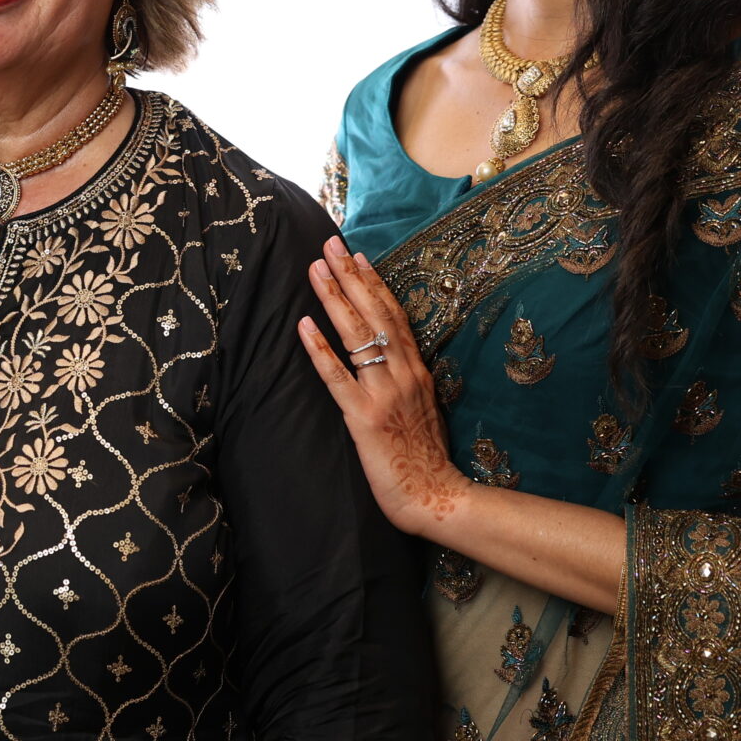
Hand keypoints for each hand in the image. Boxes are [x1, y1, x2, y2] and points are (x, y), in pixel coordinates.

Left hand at [297, 236, 470, 539]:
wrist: (437, 495)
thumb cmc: (426, 456)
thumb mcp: (423, 406)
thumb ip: (406, 378)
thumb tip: (390, 355)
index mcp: (417, 371)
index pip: (394, 316)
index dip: (374, 283)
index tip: (358, 255)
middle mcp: (404, 374)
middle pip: (375, 314)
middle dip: (351, 276)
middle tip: (329, 244)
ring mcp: (385, 394)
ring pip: (357, 336)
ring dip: (334, 299)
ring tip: (315, 269)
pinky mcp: (364, 418)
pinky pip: (338, 378)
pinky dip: (320, 350)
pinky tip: (304, 326)